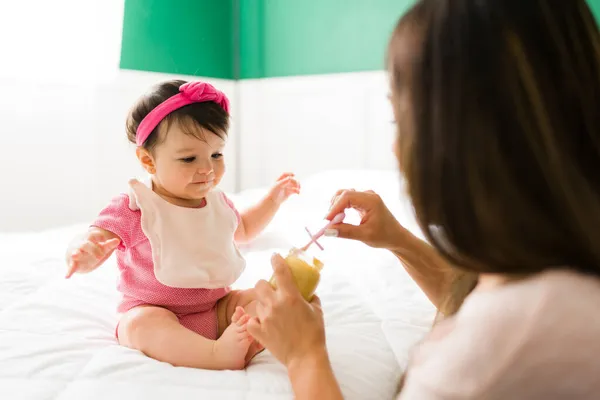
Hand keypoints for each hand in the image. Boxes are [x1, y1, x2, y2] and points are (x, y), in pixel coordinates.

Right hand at [65, 229, 119, 277]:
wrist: (76, 255)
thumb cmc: (92, 249)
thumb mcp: (101, 247)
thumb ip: (109, 244)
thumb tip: (118, 240)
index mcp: (88, 238)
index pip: (94, 235)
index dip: (100, 237)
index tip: (107, 240)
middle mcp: (80, 244)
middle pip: (86, 244)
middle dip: (94, 250)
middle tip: (101, 256)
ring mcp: (75, 253)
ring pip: (75, 252)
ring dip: (76, 254)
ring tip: (75, 255)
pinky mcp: (72, 263)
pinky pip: (71, 267)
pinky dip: (69, 271)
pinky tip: (67, 277)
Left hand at [247, 254, 326, 368]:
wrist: (305, 358)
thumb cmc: (314, 334)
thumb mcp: (317, 312)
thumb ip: (311, 298)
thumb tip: (309, 292)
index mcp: (290, 297)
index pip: (280, 271)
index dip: (276, 260)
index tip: (274, 256)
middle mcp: (275, 304)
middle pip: (259, 285)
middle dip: (264, 286)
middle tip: (271, 291)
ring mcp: (265, 318)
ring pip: (257, 303)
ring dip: (264, 305)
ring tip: (273, 314)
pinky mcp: (259, 331)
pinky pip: (251, 321)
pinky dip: (256, 321)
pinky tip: (264, 324)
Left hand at [267, 173, 300, 205]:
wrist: (273, 201)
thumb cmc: (274, 192)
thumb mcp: (278, 185)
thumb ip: (284, 181)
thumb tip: (291, 177)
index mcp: (279, 180)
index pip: (285, 175)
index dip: (289, 174)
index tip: (294, 175)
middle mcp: (283, 183)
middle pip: (291, 180)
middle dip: (295, 181)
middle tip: (297, 185)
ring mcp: (287, 188)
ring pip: (294, 185)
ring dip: (298, 186)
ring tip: (298, 189)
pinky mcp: (289, 193)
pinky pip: (295, 190)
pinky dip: (297, 191)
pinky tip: (298, 193)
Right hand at [325, 189, 409, 249]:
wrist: (396, 237)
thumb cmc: (384, 236)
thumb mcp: (364, 236)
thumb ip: (345, 232)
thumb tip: (327, 231)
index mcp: (371, 200)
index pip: (347, 197)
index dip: (334, 208)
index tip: (327, 221)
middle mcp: (368, 195)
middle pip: (344, 194)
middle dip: (334, 207)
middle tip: (328, 223)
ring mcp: (366, 196)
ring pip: (344, 196)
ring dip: (336, 207)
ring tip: (334, 221)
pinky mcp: (363, 201)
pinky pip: (347, 200)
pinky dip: (340, 208)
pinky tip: (339, 218)